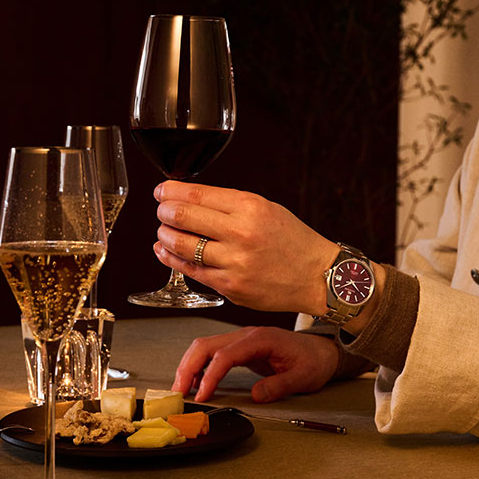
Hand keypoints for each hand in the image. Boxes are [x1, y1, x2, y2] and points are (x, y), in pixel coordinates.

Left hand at [154, 181, 337, 313]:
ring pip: (182, 245)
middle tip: (162, 211)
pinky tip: (166, 251)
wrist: (316, 276)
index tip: (162, 191)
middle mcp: (241, 234)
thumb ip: (230, 204)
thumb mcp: (266, 209)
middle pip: (183, 217)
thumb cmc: (292, 241)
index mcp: (250, 208)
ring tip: (165, 231)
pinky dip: (173, 259)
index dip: (171, 191)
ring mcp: (234, 263)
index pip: (196, 194)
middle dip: (164, 212)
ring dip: (165, 235)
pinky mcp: (230, 287)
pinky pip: (192, 271)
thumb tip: (190, 199)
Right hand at [173, 326, 339, 402]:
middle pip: (206, 345)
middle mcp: (246, 335)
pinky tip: (196, 383)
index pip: (225, 355)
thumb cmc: (313, 361)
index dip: (210, 376)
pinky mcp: (240, 347)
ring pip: (204, 347)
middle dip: (187, 368)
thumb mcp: (303, 377)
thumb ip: (280, 386)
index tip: (202, 396)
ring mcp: (241, 339)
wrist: (322, 351)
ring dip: (189, 367)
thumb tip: (257, 396)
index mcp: (261, 339)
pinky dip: (199, 366)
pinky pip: (212, 352)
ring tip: (181, 391)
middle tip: (178, 394)